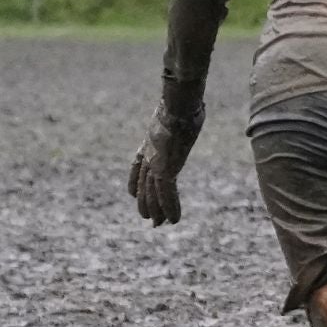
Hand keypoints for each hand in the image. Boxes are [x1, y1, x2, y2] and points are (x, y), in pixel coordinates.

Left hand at [128, 101, 204, 225]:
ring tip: (157, 224)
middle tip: (146, 217)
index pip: (138, 166)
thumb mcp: (180, 109)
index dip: (134, 182)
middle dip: (145, 202)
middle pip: (144, 183)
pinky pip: (167, 194)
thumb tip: (194, 103)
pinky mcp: (167, 169)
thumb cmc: (183, 102)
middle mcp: (150, 155)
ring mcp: (157, 163)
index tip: (132, 194)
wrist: (178, 104)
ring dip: (156, 210)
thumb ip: (183, 113)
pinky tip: (174, 220)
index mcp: (150, 141)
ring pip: (153, 193)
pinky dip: (171, 208)